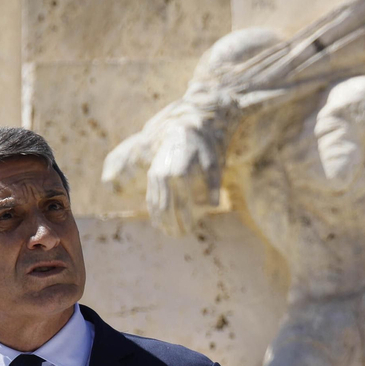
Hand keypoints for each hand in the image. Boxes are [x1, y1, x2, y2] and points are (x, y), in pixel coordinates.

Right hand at [145, 122, 218, 236]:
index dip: (185, 220)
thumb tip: (214, 206)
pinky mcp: (152, 176)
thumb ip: (214, 185)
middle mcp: (164, 175)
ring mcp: (156, 175)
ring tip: (171, 233)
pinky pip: (151, 198)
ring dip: (162, 221)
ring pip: (156, 205)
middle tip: (180, 236)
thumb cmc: (202, 149)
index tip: (191, 231)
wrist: (182, 129)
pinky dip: (154, 212)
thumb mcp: (213, 164)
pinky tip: (159, 224)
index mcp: (180, 173)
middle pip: (166, 208)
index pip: (181, 204)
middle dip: (172, 224)